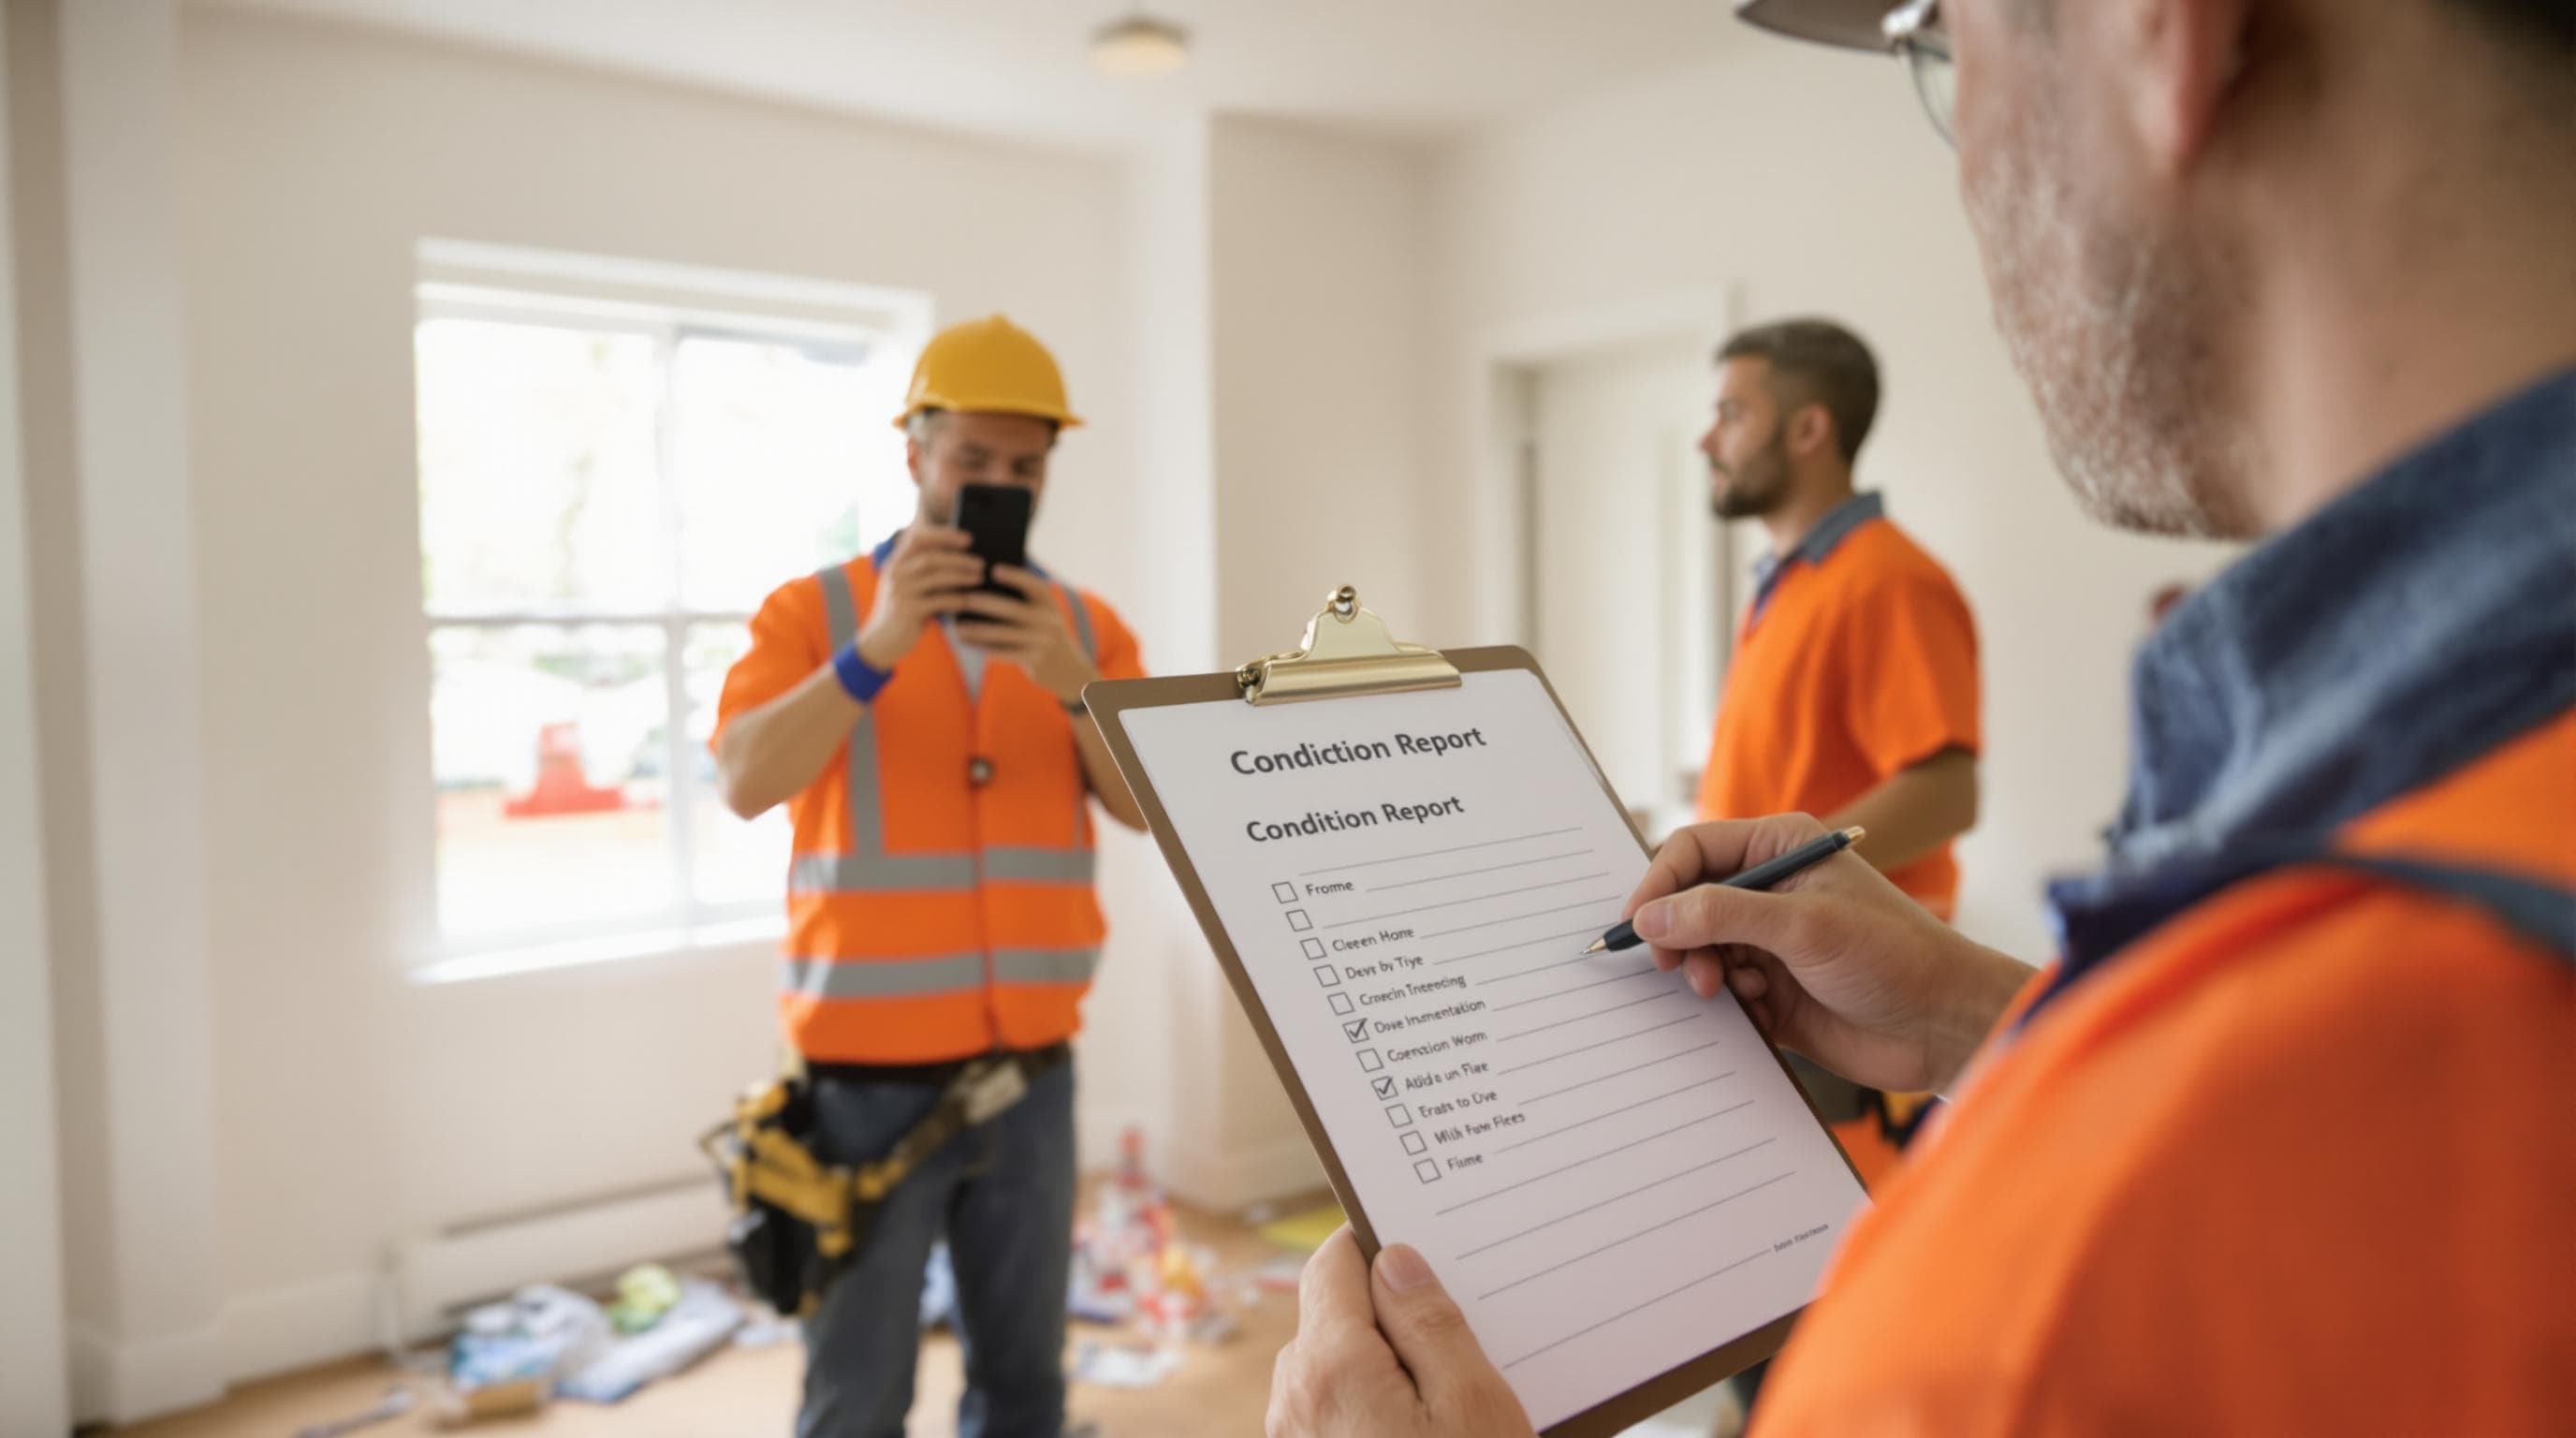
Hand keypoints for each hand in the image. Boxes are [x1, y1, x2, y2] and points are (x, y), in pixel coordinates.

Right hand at [855, 525, 983, 671]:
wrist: (881, 641)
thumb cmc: (901, 611)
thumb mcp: (906, 586)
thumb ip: (921, 570)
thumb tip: (958, 557)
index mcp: (895, 563)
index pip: (918, 539)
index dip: (943, 536)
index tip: (968, 538)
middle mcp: (896, 574)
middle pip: (931, 557)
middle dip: (958, 558)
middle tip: (980, 562)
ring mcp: (900, 592)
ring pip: (936, 577)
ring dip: (961, 576)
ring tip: (979, 578)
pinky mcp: (907, 611)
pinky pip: (938, 601)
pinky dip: (956, 599)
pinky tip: (968, 600)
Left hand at [952, 565, 1096, 703]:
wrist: (1069, 669)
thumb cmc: (1044, 633)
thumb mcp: (1042, 613)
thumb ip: (1022, 599)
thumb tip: (983, 584)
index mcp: (1049, 603)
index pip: (1033, 585)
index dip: (1015, 576)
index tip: (994, 569)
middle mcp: (1049, 621)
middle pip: (1014, 610)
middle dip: (988, 603)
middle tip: (966, 598)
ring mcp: (1043, 642)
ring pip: (1004, 634)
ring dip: (978, 630)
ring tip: (958, 627)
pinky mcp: (1034, 660)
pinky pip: (1003, 653)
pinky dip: (982, 648)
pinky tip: (966, 642)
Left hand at [1268, 1228, 1533, 1437]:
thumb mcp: (1472, 1405)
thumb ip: (1431, 1325)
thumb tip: (1396, 1260)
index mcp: (1330, 1367)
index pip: (1335, 1263)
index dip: (1379, 1244)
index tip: (1426, 1243)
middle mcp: (1295, 1398)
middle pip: (1336, 1315)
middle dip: (1393, 1312)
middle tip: (1459, 1324)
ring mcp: (1294, 1435)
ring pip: (1336, 1365)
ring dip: (1385, 1363)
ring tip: (1449, 1388)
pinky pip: (1335, 1407)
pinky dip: (1372, 1402)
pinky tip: (1425, 1425)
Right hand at [1625, 813, 2032, 1094]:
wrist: (1943, 1027)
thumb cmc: (1893, 956)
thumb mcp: (1803, 925)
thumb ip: (1720, 915)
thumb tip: (1650, 917)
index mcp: (1780, 848)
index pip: (1693, 850)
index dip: (1658, 883)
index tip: (1638, 925)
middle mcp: (1770, 889)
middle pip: (1688, 901)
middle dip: (1678, 935)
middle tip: (1674, 968)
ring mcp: (1769, 941)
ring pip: (1699, 950)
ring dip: (1702, 971)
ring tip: (1724, 991)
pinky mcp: (1771, 990)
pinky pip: (1721, 991)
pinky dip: (1726, 1002)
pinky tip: (1759, 1009)